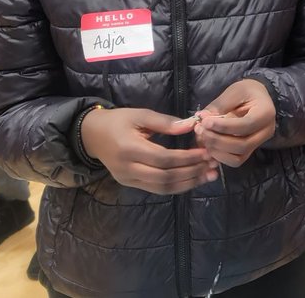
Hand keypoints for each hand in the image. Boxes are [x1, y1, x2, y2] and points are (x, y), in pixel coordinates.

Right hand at [80, 107, 217, 194]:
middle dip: (192, 172)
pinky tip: (193, 179)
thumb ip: (165, 122)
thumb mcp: (139, 114)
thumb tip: (191, 124)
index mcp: (129, 149)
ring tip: (209, 175)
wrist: (91, 135)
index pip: (164, 159)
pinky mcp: (130, 184)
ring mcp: (128, 179)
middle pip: (165, 177)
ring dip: (188, 183)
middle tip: (213, 165)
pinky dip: (177, 186)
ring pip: (162, 188)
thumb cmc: (118, 121)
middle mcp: (128, 169)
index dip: (187, 158)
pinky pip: (157, 189)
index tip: (207, 152)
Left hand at [193, 79, 276, 167]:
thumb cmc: (246, 92)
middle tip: (201, 130)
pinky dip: (220, 156)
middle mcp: (266, 132)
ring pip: (238, 157)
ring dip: (217, 150)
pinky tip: (209, 145)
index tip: (205, 122)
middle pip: (242, 145)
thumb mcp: (234, 92)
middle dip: (218, 140)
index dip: (224, 127)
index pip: (246, 125)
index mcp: (266, 113)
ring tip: (203, 136)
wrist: (256, 97)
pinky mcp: (249, 151)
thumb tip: (202, 118)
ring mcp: (258, 144)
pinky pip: (235, 161)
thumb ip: (219, 106)